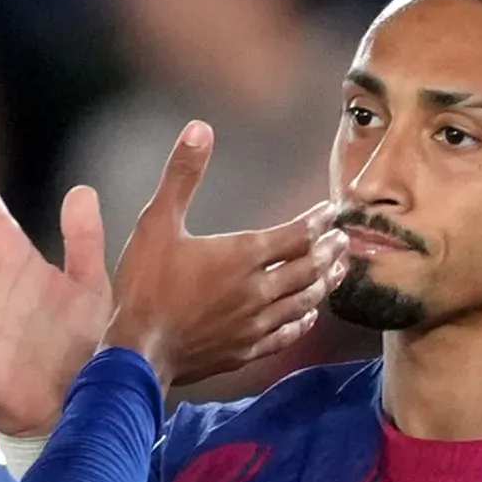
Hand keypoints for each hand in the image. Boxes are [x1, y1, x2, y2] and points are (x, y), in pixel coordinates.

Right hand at [104, 121, 346, 388]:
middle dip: (330, 250)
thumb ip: (182, 176)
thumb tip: (199, 129)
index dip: (318, 221)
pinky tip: (308, 316)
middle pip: (309, 268)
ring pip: (304, 301)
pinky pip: (287, 335)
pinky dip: (304, 321)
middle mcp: (258, 290)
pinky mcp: (246, 350)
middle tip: (344, 239)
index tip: (331, 212)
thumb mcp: (156, 222)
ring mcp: (255, 324)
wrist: (137, 352)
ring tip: (337, 270)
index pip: (297, 235)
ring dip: (324, 283)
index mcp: (242, 256)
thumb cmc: (145, 287)